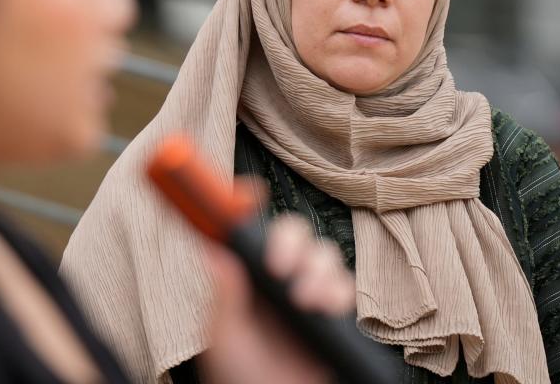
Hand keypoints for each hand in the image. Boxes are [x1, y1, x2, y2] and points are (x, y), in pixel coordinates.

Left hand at [202, 214, 355, 383]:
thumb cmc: (241, 379)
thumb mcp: (224, 339)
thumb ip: (223, 297)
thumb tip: (213, 251)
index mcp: (245, 277)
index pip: (248, 229)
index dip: (247, 204)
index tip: (247, 194)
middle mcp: (278, 279)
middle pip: (294, 232)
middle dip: (291, 242)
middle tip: (279, 267)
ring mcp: (307, 293)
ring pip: (323, 254)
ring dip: (316, 270)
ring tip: (304, 301)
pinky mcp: (334, 315)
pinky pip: (346, 286)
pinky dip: (339, 290)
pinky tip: (325, 308)